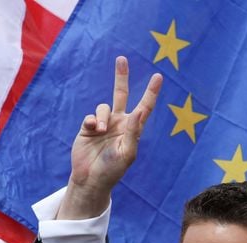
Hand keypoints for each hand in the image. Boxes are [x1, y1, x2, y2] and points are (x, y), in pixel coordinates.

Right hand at [58, 56, 162, 218]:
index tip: (158, 76)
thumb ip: (133, 132)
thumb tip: (140, 111)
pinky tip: (92, 130)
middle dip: (121, 77)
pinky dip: (92, 121)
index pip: (145, 107)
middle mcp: (119, 123)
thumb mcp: (127, 153)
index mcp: (133, 129)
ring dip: (102, 116)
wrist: (90, 179)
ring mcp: (104, 124)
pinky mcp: (88, 128)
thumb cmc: (113, 170)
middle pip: (121, 95)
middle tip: (121, 59)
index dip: (151, 92)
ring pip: (103, 107)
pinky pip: (91, 116)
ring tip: (100, 130)